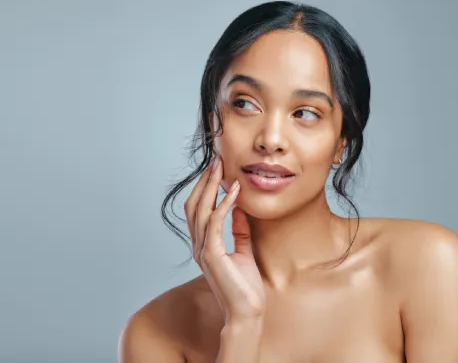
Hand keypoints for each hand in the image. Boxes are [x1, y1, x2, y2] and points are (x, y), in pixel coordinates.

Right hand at [184, 155, 264, 322]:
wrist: (247, 312)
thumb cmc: (245, 286)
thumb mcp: (243, 250)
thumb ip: (239, 230)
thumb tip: (241, 208)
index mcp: (204, 244)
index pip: (198, 209)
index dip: (205, 187)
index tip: (217, 168)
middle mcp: (198, 245)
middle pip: (194, 204)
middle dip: (205, 180)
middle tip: (217, 160)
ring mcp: (203, 250)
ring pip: (200, 210)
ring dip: (211, 186)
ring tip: (222, 168)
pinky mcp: (212, 255)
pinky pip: (215, 222)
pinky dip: (224, 204)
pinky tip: (234, 191)